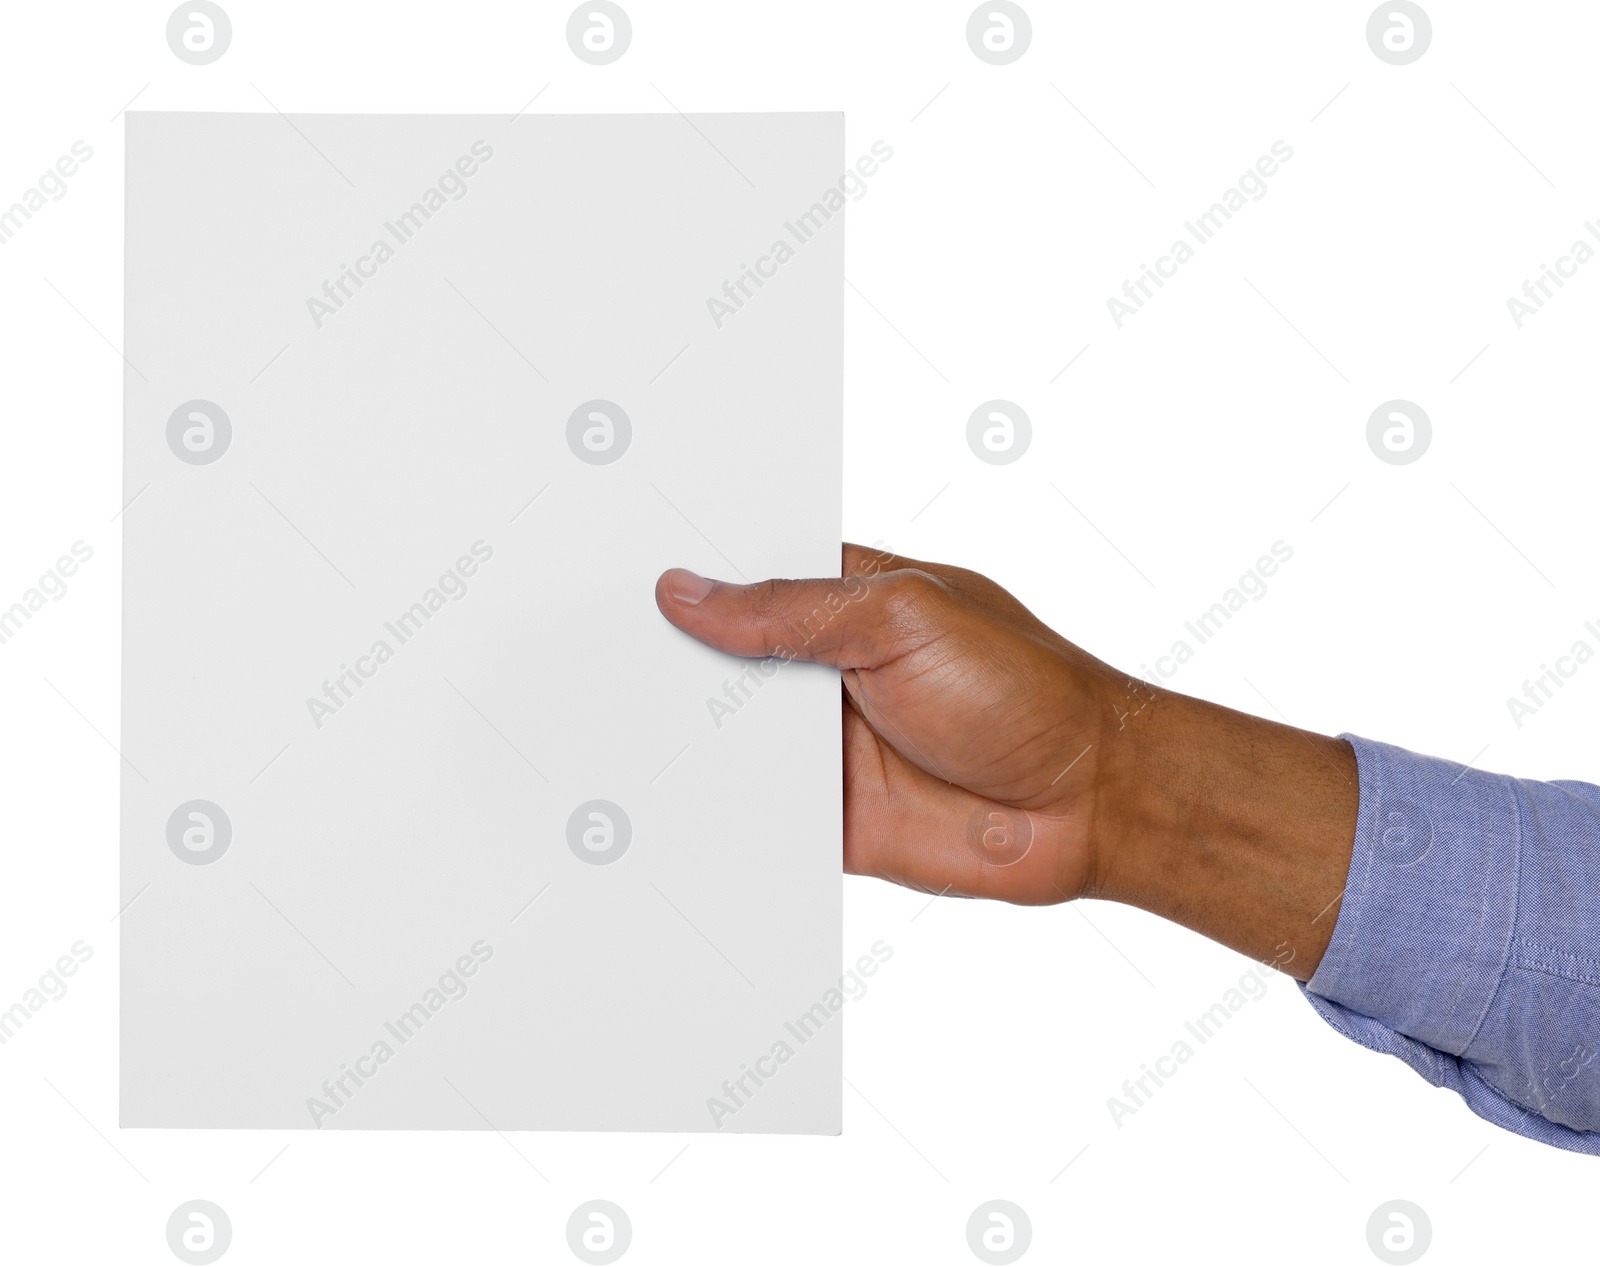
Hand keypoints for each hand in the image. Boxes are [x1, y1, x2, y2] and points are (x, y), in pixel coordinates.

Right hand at [655, 544, 1356, 977]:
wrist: (1089, 805)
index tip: (610, 574)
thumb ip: (792, 611)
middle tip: (577, 655)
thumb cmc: (1023, 690)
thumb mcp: (902, 618)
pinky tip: (655, 808)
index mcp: (847, 600)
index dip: (685, 578)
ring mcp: (827, 748)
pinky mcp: (830, 820)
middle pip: (723, 663)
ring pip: (727, 742)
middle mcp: (829, 671)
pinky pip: (755, 816)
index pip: (745, 578)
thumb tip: (690, 592)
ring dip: (679, 741)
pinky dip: (713, 814)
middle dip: (666, 663)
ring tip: (592, 731)